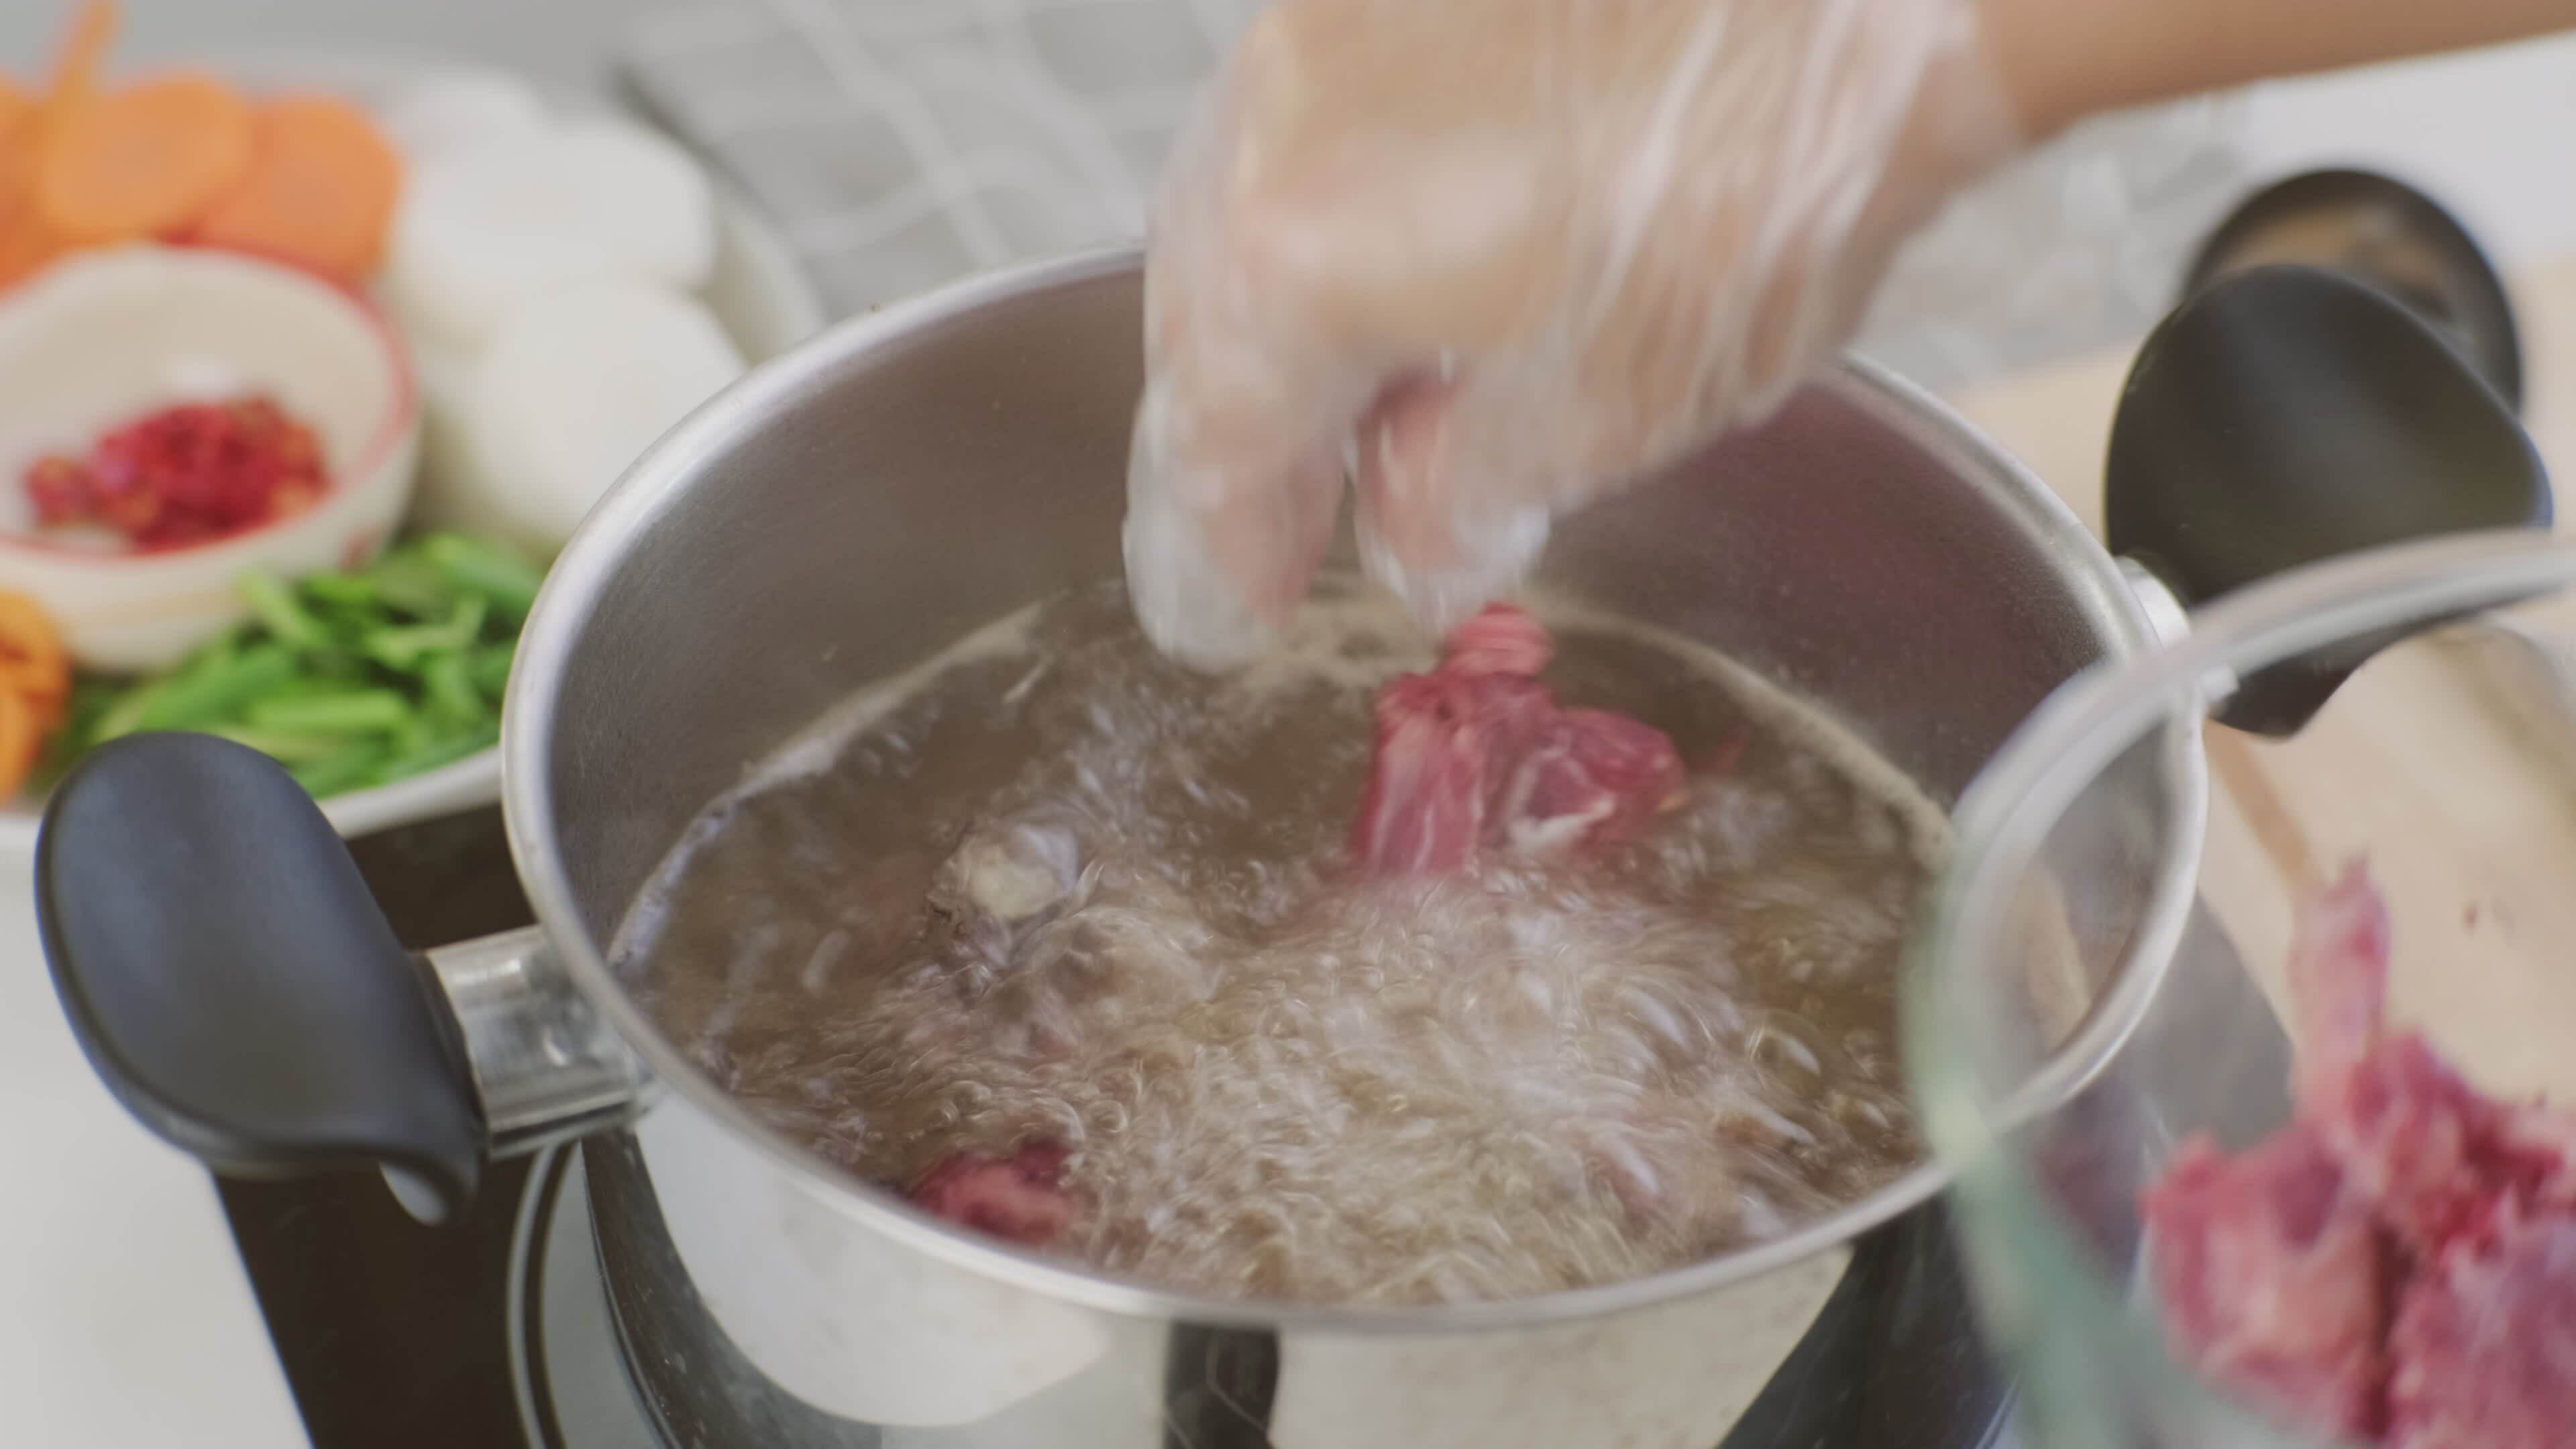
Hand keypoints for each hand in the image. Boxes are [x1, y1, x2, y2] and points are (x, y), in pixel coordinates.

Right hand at [1123, 0, 2023, 667]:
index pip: (1217, 442)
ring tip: (1347, 394)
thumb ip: (1462, 496)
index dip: (1237, 542)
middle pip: (1207, 315)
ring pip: (1244, 204)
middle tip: (1283, 514)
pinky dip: (1333, 212)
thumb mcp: (1603, 410)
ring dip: (1277, 313)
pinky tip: (1402, 256)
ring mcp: (1328, 25)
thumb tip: (1414, 541)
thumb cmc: (1757, 187)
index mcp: (1296, 260)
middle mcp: (1273, 125)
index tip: (1256, 601)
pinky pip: (1317, 120)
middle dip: (1239, 428)